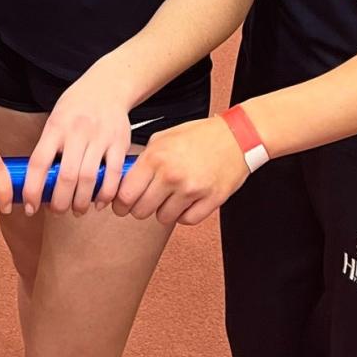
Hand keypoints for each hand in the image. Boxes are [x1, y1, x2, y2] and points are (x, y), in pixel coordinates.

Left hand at [23, 67, 132, 215]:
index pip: (39, 162)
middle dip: (60, 202)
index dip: (33, 189)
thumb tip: (37, 184)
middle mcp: (77, 132)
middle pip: (66, 177)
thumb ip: (48, 148)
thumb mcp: (55, 120)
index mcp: (56, 127)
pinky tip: (99, 203)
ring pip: (89, 179)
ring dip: (81, 202)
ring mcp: (100, 137)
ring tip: (76, 210)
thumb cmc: (76, 108)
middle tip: (57, 211)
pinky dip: (105, 194)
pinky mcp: (119, 143)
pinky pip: (113, 175)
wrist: (107, 86)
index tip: (30, 207)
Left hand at [112, 114, 248, 227]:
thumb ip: (142, 160)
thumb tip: (123, 180)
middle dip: (140, 208)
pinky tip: (187, 200)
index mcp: (156, 158)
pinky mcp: (210, 201)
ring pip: (163, 218)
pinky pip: (186, 221)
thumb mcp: (162, 138)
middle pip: (141, 211)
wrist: (236, 136)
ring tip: (171, 196)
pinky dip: (184, 214)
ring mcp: (192, 190)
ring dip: (164, 210)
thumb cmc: (199, 135)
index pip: (125, 194)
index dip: (119, 203)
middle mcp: (171, 175)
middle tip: (145, 201)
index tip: (121, 205)